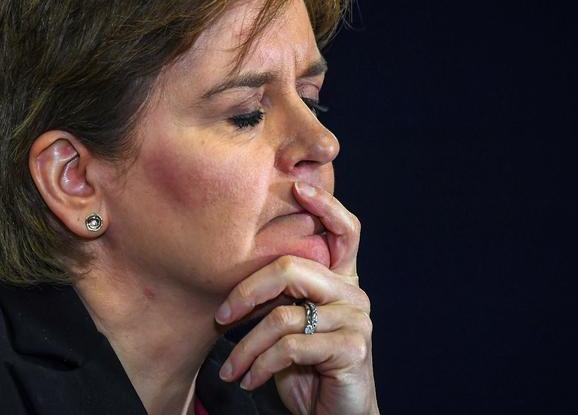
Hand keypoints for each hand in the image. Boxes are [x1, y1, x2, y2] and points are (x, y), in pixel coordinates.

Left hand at [214, 182, 378, 413]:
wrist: (336, 414)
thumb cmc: (308, 367)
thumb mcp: (292, 325)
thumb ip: (282, 297)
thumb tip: (235, 283)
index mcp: (342, 279)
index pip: (345, 230)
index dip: (325, 205)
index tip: (298, 186)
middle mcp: (353, 292)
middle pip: (292, 269)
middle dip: (246, 292)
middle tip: (221, 316)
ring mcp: (356, 319)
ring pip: (282, 317)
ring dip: (245, 347)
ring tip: (232, 368)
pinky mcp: (352, 348)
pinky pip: (290, 347)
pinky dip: (259, 365)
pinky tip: (249, 379)